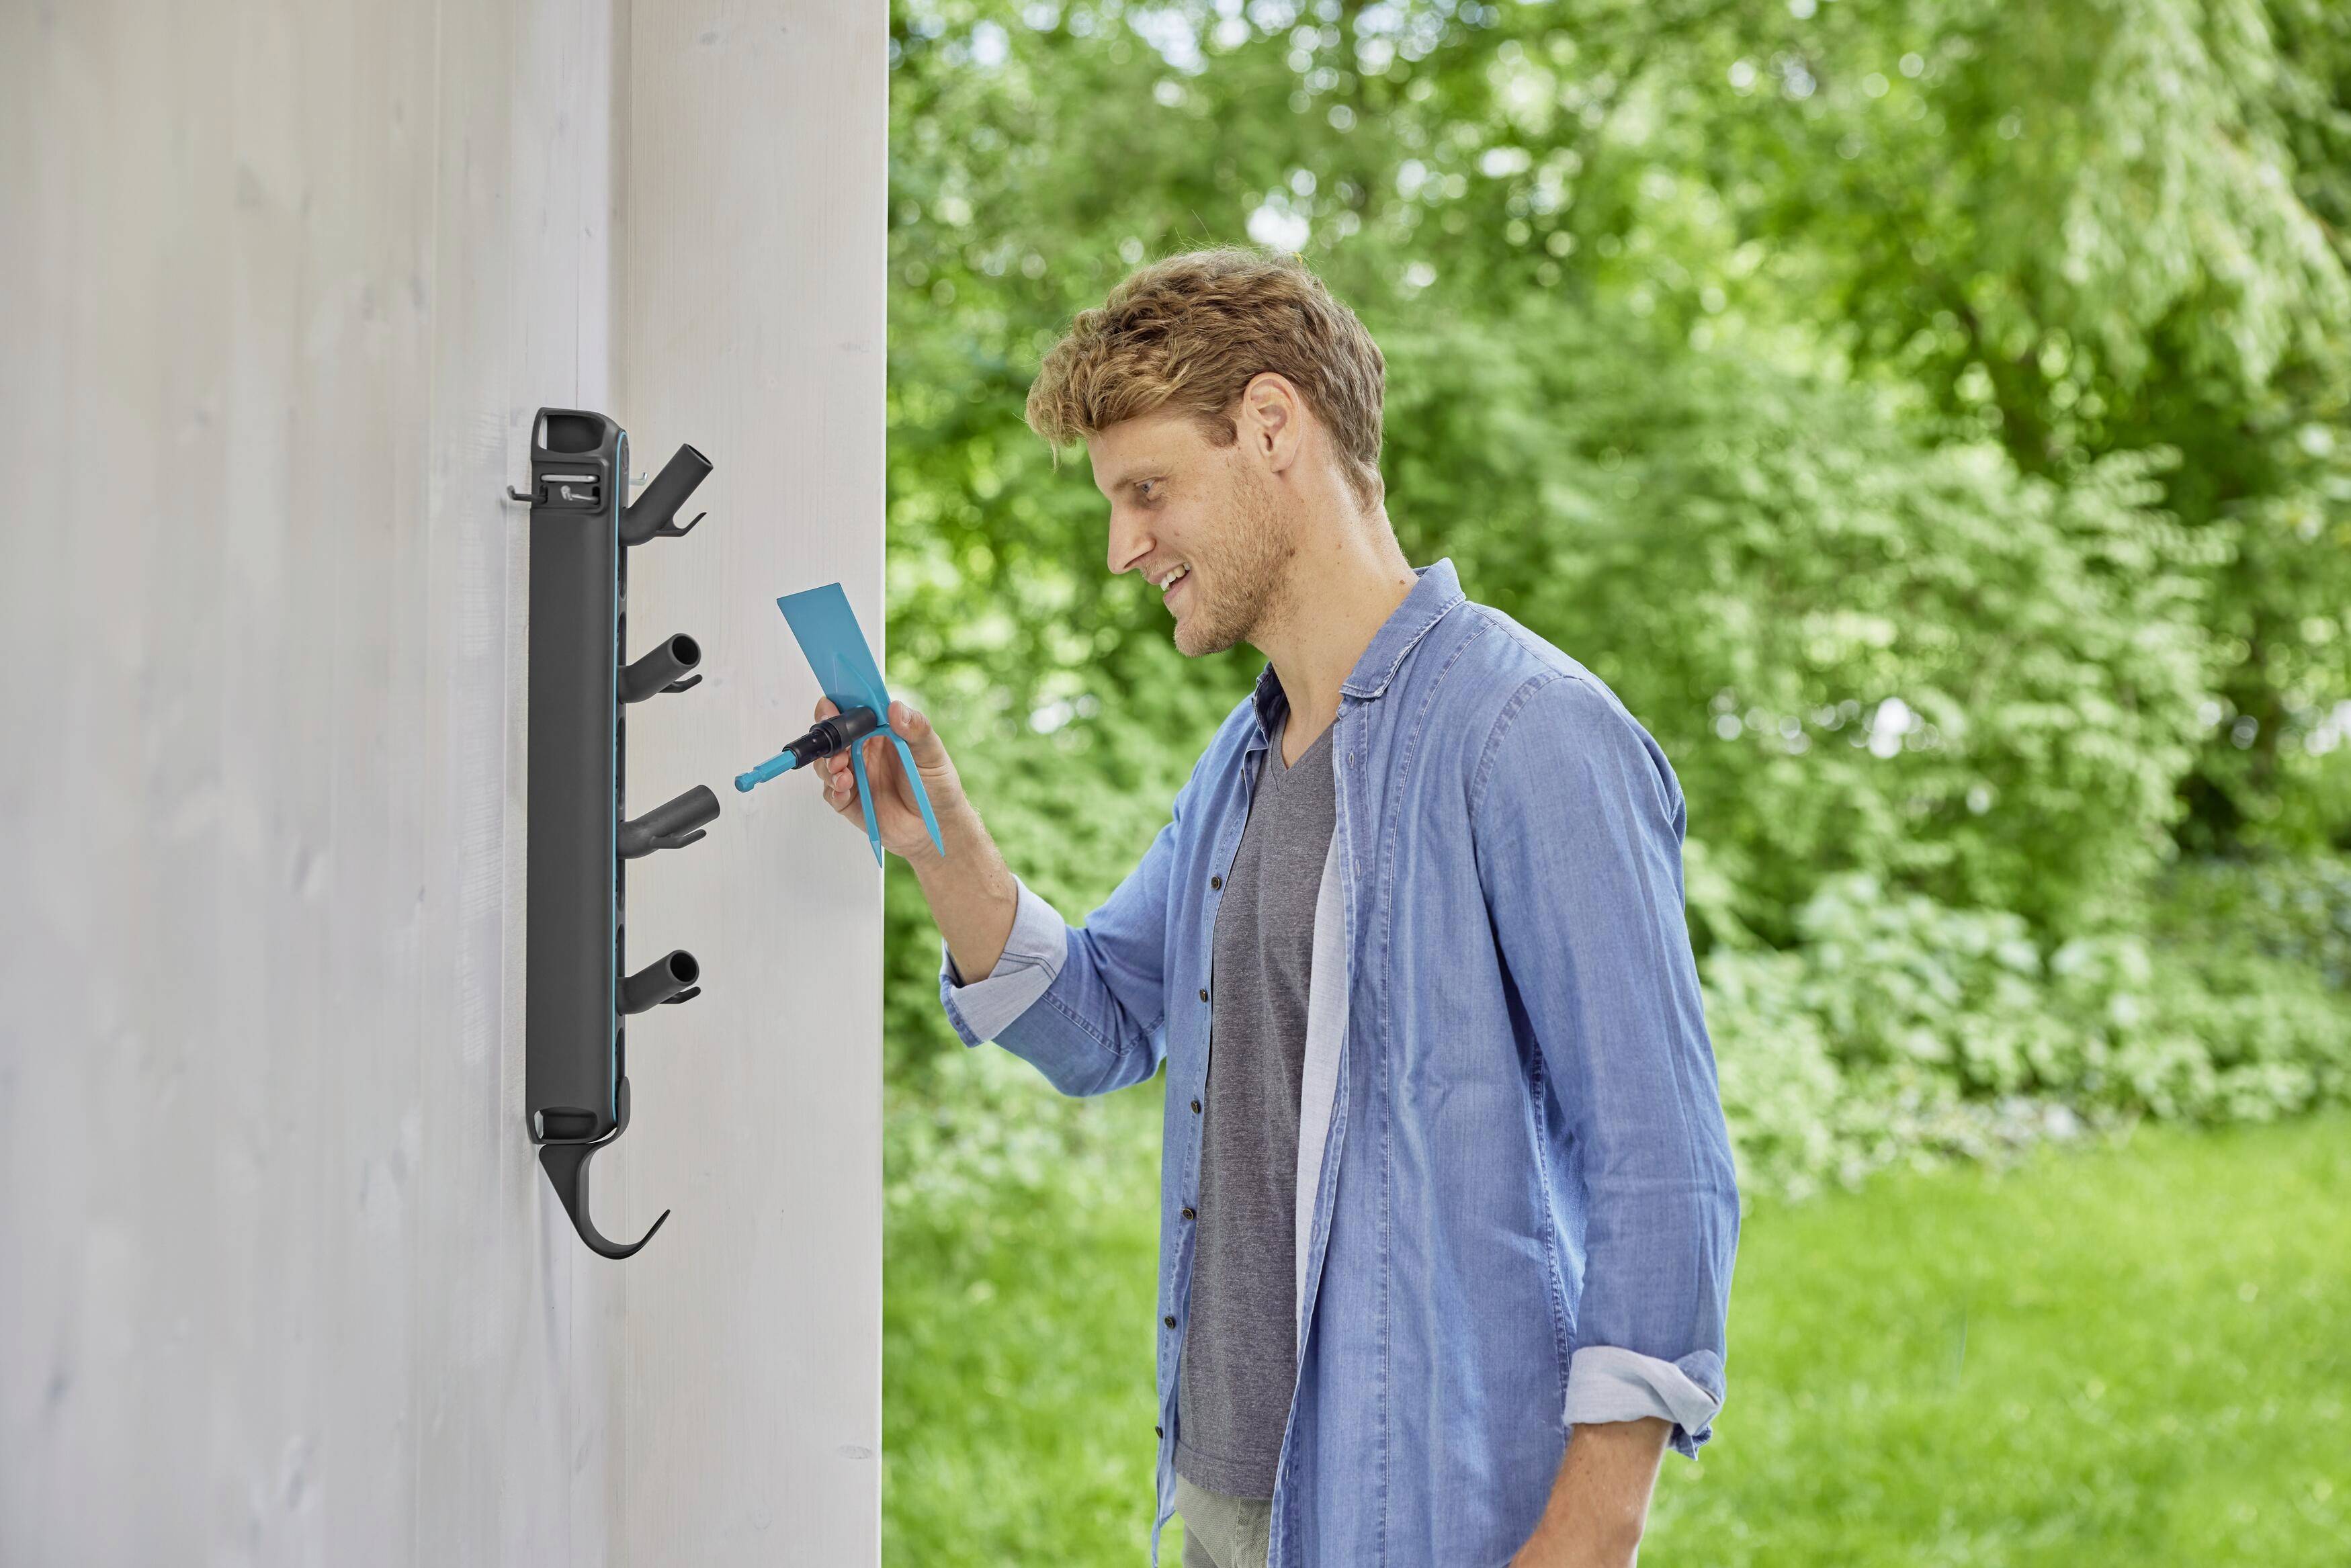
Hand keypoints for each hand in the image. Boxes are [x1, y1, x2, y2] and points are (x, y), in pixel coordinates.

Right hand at [811, 696, 966, 861]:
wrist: (937, 825)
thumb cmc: (936, 785)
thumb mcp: (932, 753)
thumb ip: (916, 729)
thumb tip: (895, 708)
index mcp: (879, 732)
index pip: (850, 712)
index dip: (837, 706)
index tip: (832, 707)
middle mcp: (862, 751)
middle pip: (831, 737)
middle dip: (828, 739)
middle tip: (838, 746)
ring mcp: (854, 776)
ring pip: (826, 765)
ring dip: (829, 765)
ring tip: (843, 771)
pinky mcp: (850, 801)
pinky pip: (832, 794)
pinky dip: (834, 790)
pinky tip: (845, 788)